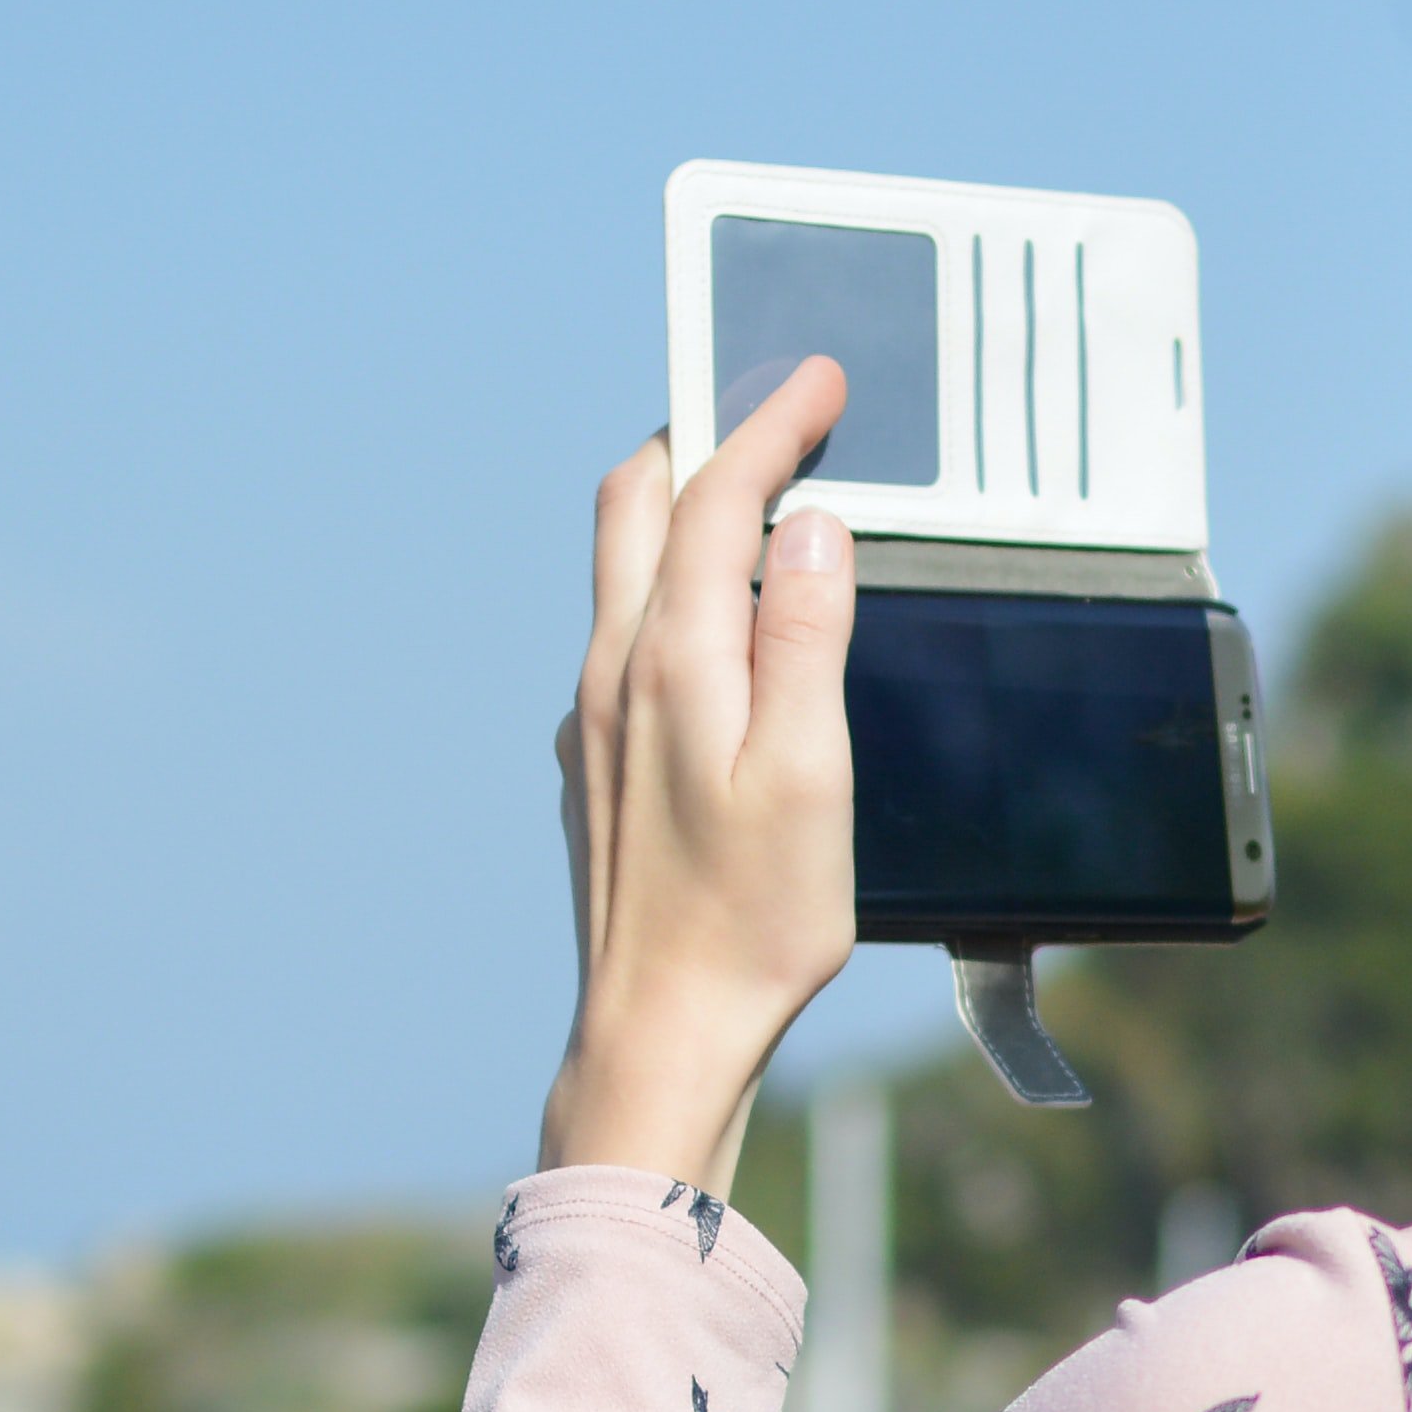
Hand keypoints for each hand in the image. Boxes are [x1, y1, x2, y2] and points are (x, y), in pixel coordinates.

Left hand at [539, 360, 856, 1190]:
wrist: (658, 1034)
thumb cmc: (750, 922)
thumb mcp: (811, 775)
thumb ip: (808, 637)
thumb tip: (812, 525)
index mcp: (670, 660)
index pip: (714, 496)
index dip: (768, 422)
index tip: (817, 377)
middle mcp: (613, 673)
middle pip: (635, 504)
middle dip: (702, 434)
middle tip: (774, 410)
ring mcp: (594, 720)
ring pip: (622, 568)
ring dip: (681, 508)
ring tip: (755, 495)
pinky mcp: (596, 766)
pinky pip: (625, 635)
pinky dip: (673, 586)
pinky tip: (722, 625)